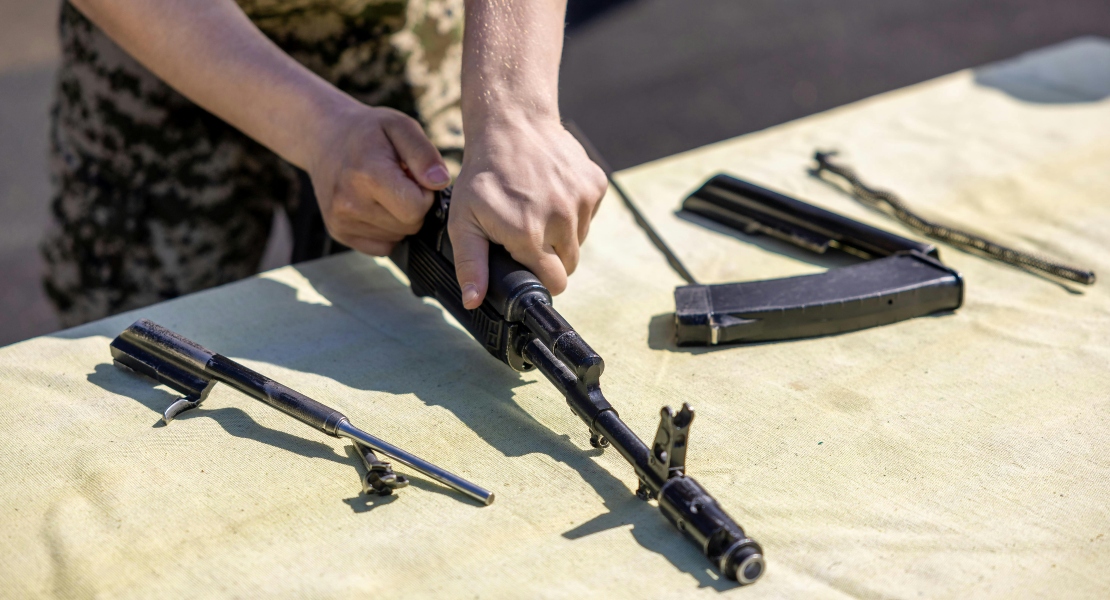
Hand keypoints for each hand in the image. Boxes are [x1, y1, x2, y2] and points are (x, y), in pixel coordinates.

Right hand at [308, 104, 450, 255]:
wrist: (323, 137)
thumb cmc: (368, 131)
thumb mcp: (400, 126)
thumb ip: (423, 153)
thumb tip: (440, 182)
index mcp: (367, 174)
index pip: (416, 208)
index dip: (424, 194)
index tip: (413, 176)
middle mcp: (349, 202)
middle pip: (409, 226)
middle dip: (413, 206)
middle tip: (398, 181)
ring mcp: (341, 221)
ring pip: (397, 237)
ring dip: (399, 217)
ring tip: (384, 190)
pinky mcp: (338, 232)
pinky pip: (382, 247)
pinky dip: (386, 230)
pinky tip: (375, 204)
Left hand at [448, 118, 607, 307]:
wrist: (512, 124)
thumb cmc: (484, 175)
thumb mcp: (464, 220)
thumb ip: (471, 264)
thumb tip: (474, 301)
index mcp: (529, 235)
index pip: (553, 282)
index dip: (539, 278)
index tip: (527, 265)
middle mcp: (562, 220)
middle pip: (569, 265)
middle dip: (551, 257)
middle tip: (528, 234)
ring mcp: (582, 200)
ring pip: (580, 239)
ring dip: (562, 233)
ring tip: (537, 209)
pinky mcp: (595, 184)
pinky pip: (589, 214)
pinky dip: (574, 210)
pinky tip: (552, 192)